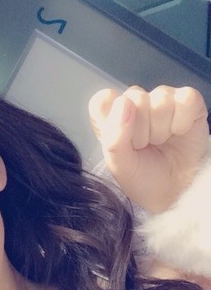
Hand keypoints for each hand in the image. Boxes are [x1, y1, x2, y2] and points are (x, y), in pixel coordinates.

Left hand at [88, 85, 208, 212]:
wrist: (174, 191)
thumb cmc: (142, 177)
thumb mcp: (120, 166)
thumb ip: (114, 137)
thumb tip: (124, 103)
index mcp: (111, 116)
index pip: (102, 100)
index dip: (111, 119)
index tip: (121, 141)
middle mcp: (135, 102)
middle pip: (135, 98)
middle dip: (140, 131)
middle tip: (144, 147)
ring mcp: (162, 98)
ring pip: (160, 100)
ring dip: (160, 130)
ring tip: (160, 142)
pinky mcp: (188, 101)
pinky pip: (185, 100)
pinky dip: (181, 122)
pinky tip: (179, 133)